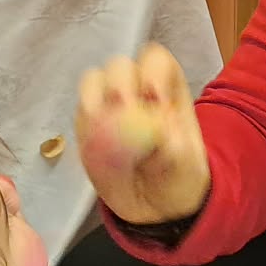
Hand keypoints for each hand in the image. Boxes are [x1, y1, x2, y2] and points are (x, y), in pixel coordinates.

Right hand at [76, 44, 210, 223]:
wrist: (155, 205)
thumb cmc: (178, 176)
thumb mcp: (187, 166)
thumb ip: (175, 148)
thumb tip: (160, 131)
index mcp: (167, 87)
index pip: (155, 60)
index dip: (152, 73)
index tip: (154, 100)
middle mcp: (135, 88)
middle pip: (119, 66)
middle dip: (119, 85)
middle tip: (124, 113)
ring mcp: (107, 104)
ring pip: (92, 83)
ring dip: (96, 104)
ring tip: (110, 138)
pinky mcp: (87, 126)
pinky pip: (79, 117)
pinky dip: (86, 130)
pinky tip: (100, 153)